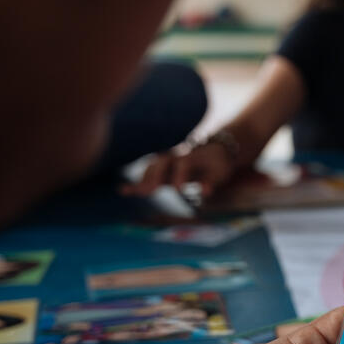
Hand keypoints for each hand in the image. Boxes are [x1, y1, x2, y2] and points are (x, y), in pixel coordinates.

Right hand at [121, 141, 235, 197]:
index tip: (178, 189)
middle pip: (162, 163)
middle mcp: (177, 156)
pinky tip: (123, 190)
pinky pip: (148, 174)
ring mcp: (168, 162)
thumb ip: (212, 182)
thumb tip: (206, 191)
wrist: (215, 152)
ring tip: (135, 192)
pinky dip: (138, 182)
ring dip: (144, 179)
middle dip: (155, 176)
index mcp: (192, 156)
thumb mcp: (220, 173)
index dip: (180, 175)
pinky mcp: (163, 170)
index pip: (183, 163)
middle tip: (149, 191)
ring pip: (153, 167)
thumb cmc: (218, 165)